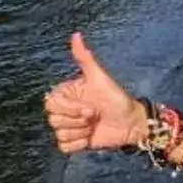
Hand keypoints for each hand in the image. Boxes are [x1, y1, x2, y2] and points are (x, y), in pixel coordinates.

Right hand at [43, 32, 139, 153]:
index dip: (71, 109)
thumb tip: (76, 34)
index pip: (51, 104)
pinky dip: (79, 144)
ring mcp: (68, 127)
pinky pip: (64, 147)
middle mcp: (64, 110)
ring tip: (95, 126)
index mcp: (65, 94)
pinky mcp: (74, 143)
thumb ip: (86, 59)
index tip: (91, 108)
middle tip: (95, 116)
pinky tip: (91, 137)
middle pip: (54, 120)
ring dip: (81, 132)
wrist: (132, 122)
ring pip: (60, 134)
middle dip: (78, 120)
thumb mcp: (101, 78)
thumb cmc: (118, 98)